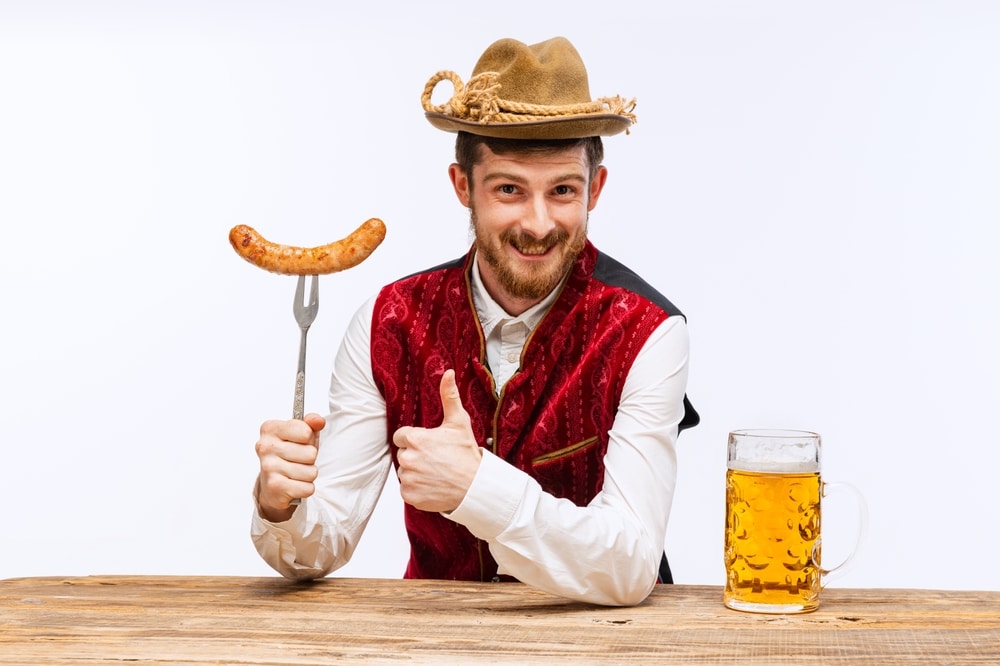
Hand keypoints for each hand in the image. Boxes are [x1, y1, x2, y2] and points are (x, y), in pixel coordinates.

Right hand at [253, 413, 324, 521]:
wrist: (272, 486)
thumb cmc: (289, 456)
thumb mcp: (300, 435)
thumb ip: (311, 423)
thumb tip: (318, 421)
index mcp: (270, 429)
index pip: (306, 431)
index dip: (309, 439)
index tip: (300, 442)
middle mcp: (265, 447)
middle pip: (311, 453)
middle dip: (310, 459)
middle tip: (297, 461)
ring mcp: (268, 467)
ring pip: (311, 472)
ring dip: (308, 475)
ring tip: (296, 473)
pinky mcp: (275, 487)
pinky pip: (307, 488)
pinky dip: (306, 488)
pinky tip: (294, 485)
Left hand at [393, 369, 482, 512]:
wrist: (475, 486)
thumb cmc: (466, 454)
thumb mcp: (458, 422)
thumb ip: (449, 396)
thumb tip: (448, 373)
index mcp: (414, 439)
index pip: (402, 437)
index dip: (415, 440)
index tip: (429, 445)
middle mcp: (407, 459)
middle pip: (403, 455)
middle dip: (416, 456)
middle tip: (436, 459)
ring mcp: (408, 479)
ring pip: (405, 473)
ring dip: (416, 473)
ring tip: (436, 473)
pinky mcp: (410, 496)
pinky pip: (407, 490)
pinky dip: (417, 489)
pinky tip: (433, 485)